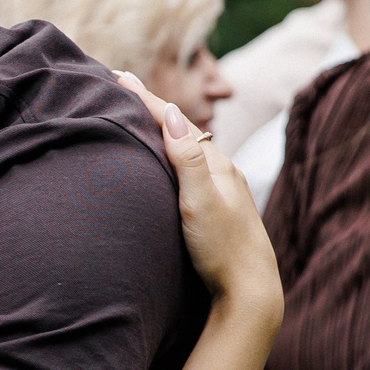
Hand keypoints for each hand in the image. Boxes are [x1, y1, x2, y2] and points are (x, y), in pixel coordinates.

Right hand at [111, 72, 282, 336]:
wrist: (250, 294)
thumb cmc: (223, 251)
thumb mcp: (200, 203)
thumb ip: (188, 160)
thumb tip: (174, 113)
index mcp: (217, 166)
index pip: (174, 124)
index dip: (146, 100)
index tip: (119, 76)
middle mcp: (221, 174)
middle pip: (181, 132)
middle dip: (152, 110)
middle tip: (123, 88)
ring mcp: (221, 193)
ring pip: (186, 152)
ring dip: (162, 132)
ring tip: (139, 117)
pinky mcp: (217, 211)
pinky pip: (190, 171)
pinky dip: (171, 156)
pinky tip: (166, 163)